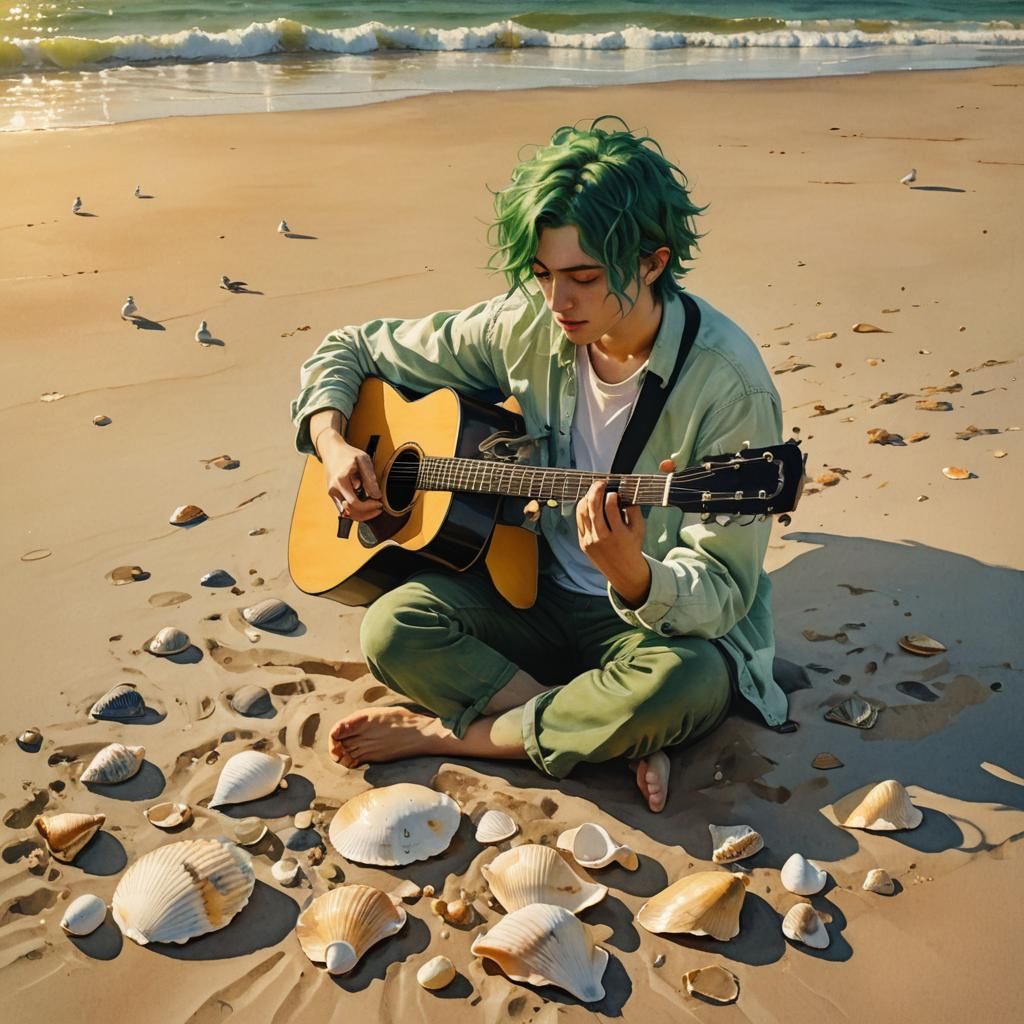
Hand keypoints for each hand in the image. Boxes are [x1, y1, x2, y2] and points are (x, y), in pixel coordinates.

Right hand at [320, 435, 382, 521]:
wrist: (332, 450)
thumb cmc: (347, 453)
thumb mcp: (363, 460)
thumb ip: (369, 478)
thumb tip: (376, 495)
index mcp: (341, 481)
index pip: (355, 503)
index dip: (369, 507)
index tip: (379, 503)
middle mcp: (334, 489)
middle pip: (349, 512)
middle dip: (366, 514)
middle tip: (378, 508)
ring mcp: (332, 493)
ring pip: (345, 513)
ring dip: (360, 514)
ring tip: (372, 508)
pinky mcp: (333, 495)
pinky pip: (343, 509)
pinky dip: (354, 511)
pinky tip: (364, 506)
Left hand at [576, 480, 648, 604]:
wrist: (623, 571)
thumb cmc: (632, 547)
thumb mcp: (639, 529)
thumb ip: (633, 510)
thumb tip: (625, 493)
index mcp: (618, 535)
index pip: (610, 508)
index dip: (611, 496)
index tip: (614, 491)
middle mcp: (601, 538)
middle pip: (593, 508)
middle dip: (596, 491)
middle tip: (601, 483)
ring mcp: (590, 541)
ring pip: (583, 513)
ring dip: (587, 498)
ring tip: (594, 491)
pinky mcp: (582, 543)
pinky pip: (579, 521)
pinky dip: (582, 509)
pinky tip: (588, 503)